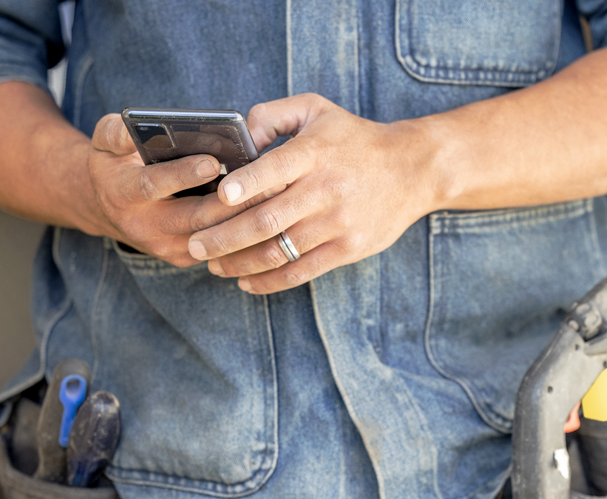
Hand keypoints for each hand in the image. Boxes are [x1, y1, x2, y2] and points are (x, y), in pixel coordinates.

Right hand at [84, 114, 262, 266]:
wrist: (109, 208)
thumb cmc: (115, 164)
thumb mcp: (104, 141)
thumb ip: (115, 132)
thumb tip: (133, 130)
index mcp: (122, 194)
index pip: (153, 186)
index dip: (182, 174)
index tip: (211, 161)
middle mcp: (144, 227)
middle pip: (195, 217)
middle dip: (232, 201)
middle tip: (268, 180)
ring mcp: (166, 247)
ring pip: (214, 235)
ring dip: (245, 217)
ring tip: (277, 194)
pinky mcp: (186, 257)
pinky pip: (220, 246)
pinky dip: (244, 231)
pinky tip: (270, 212)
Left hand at [187, 93, 441, 293]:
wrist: (412, 169)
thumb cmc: (353, 139)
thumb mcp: (316, 109)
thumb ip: (271, 114)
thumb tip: (238, 137)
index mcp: (315, 153)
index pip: (274, 170)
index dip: (245, 184)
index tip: (219, 196)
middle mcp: (326, 189)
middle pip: (267, 219)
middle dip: (224, 237)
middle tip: (194, 245)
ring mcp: (338, 222)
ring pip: (280, 249)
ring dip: (239, 263)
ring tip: (212, 266)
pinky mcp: (349, 248)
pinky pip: (302, 271)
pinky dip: (270, 281)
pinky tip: (245, 281)